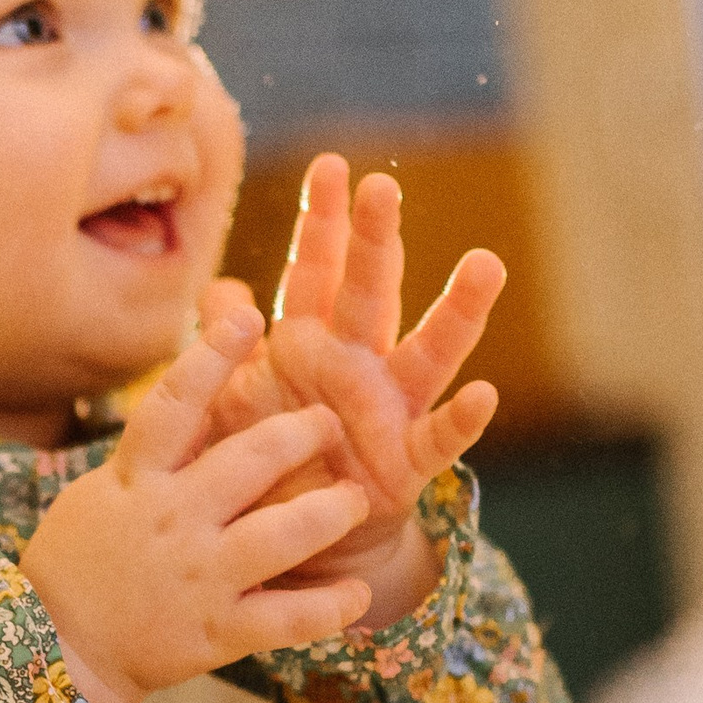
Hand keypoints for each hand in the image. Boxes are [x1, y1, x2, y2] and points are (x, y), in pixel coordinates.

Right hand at [21, 305, 373, 702]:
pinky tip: (358, 595)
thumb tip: (194, 382)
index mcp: (139, 479)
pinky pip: (286, 619)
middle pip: (248, 460)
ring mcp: (198, 577)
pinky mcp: (216, 632)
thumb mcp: (103, 492)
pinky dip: (330, 607)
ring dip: (329, 512)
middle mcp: (172, 520)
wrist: (57, 650)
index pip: (175, 403)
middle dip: (301, 434)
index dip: (213, 356)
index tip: (252, 316)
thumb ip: (154, 448)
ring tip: (356, 501)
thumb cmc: (80, 560)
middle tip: (332, 422)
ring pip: (280, 536)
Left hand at [204, 157, 503, 623]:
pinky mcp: (408, 463)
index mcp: (310, 340)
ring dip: (456, 310)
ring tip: (484, 267)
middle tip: (383, 188)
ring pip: (428, 350)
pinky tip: (484, 395)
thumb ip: (224, 345)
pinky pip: (439, 438)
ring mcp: (390, 408)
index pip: (316, 270)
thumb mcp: (231, 398)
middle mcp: (358, 361)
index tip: (330, 165)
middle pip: (371, 292)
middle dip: (376, 241)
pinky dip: (462, 419)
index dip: (322, 221)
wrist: (291, 536)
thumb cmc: (264, 457)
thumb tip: (218, 288)